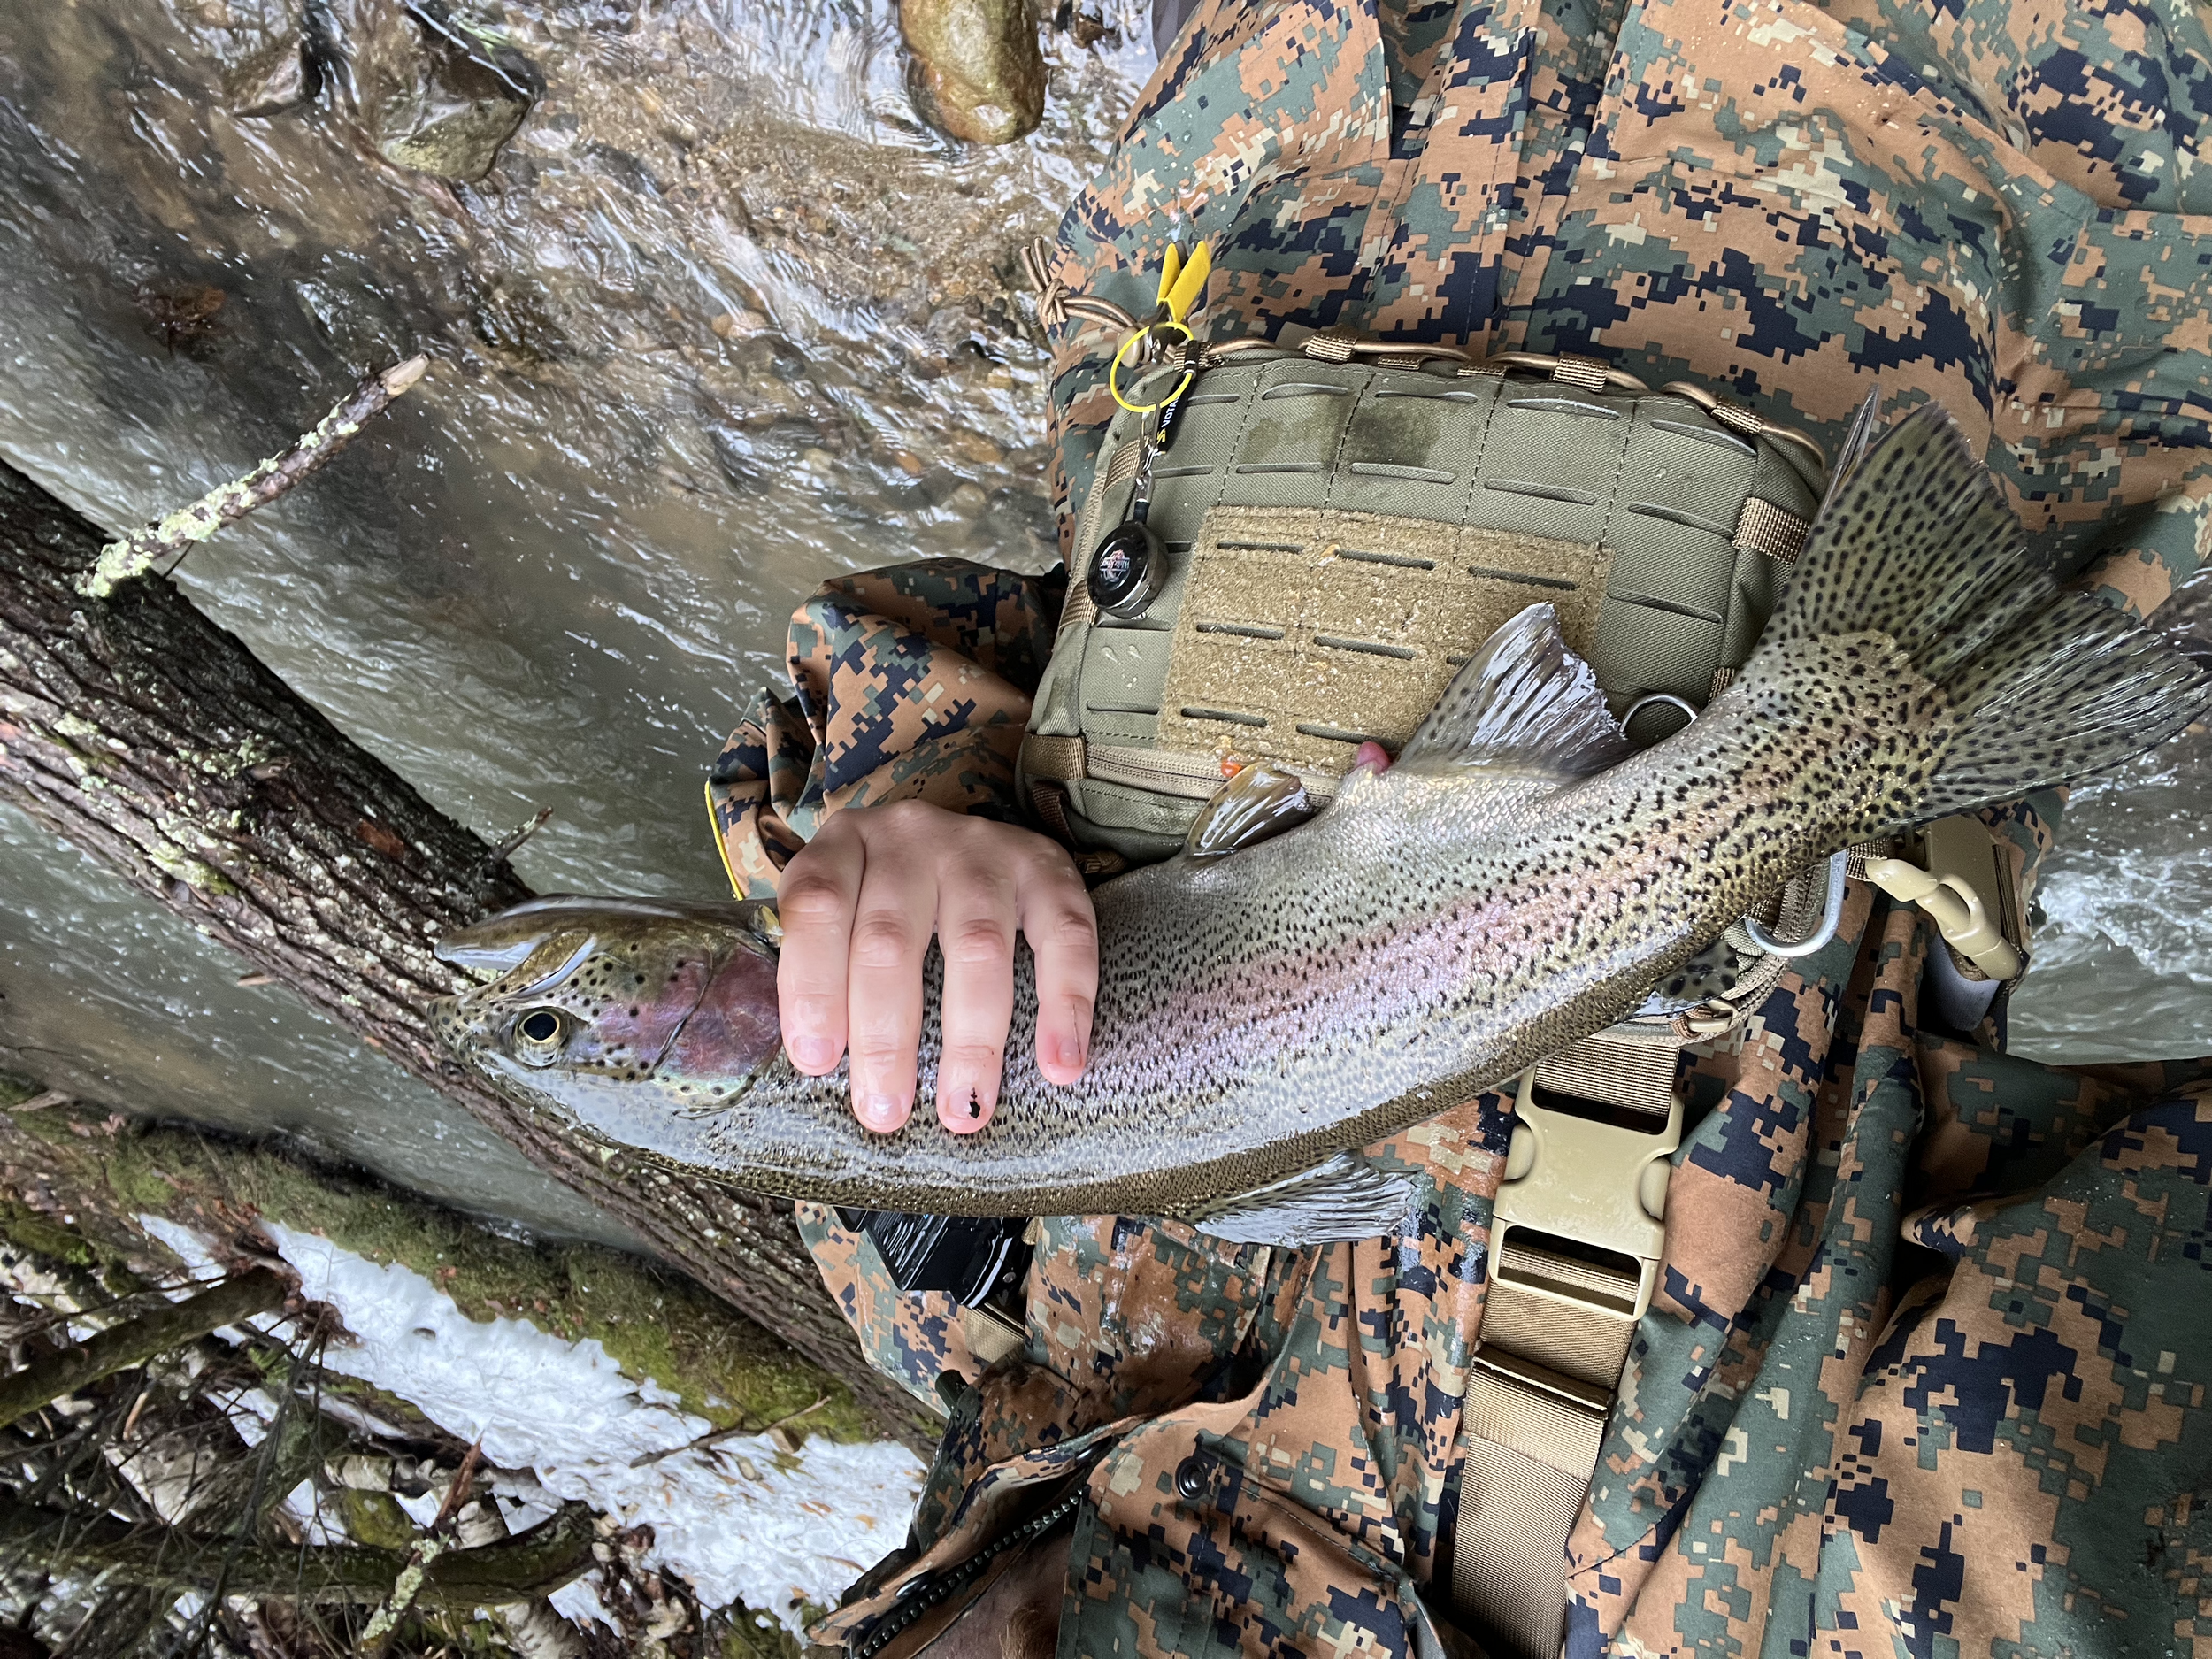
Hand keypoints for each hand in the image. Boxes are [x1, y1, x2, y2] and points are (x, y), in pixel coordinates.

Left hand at [774, 800, 1098, 1133]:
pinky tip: (1060, 1064)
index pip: (819, 907)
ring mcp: (984, 849)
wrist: (960, 843)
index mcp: (844, 845)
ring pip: (977, 946)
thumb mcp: (836, 912)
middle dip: (886, 1036)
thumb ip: (821, 967)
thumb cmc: (882, 899)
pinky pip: (1066, 938)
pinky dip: (1065, 1005)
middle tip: (886, 1111)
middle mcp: (912, 836)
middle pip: (892, 938)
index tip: (818, 1063)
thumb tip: (821, 1065)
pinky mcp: (1048, 868)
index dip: (814, 985)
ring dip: (972, 1039)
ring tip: (965, 1108)